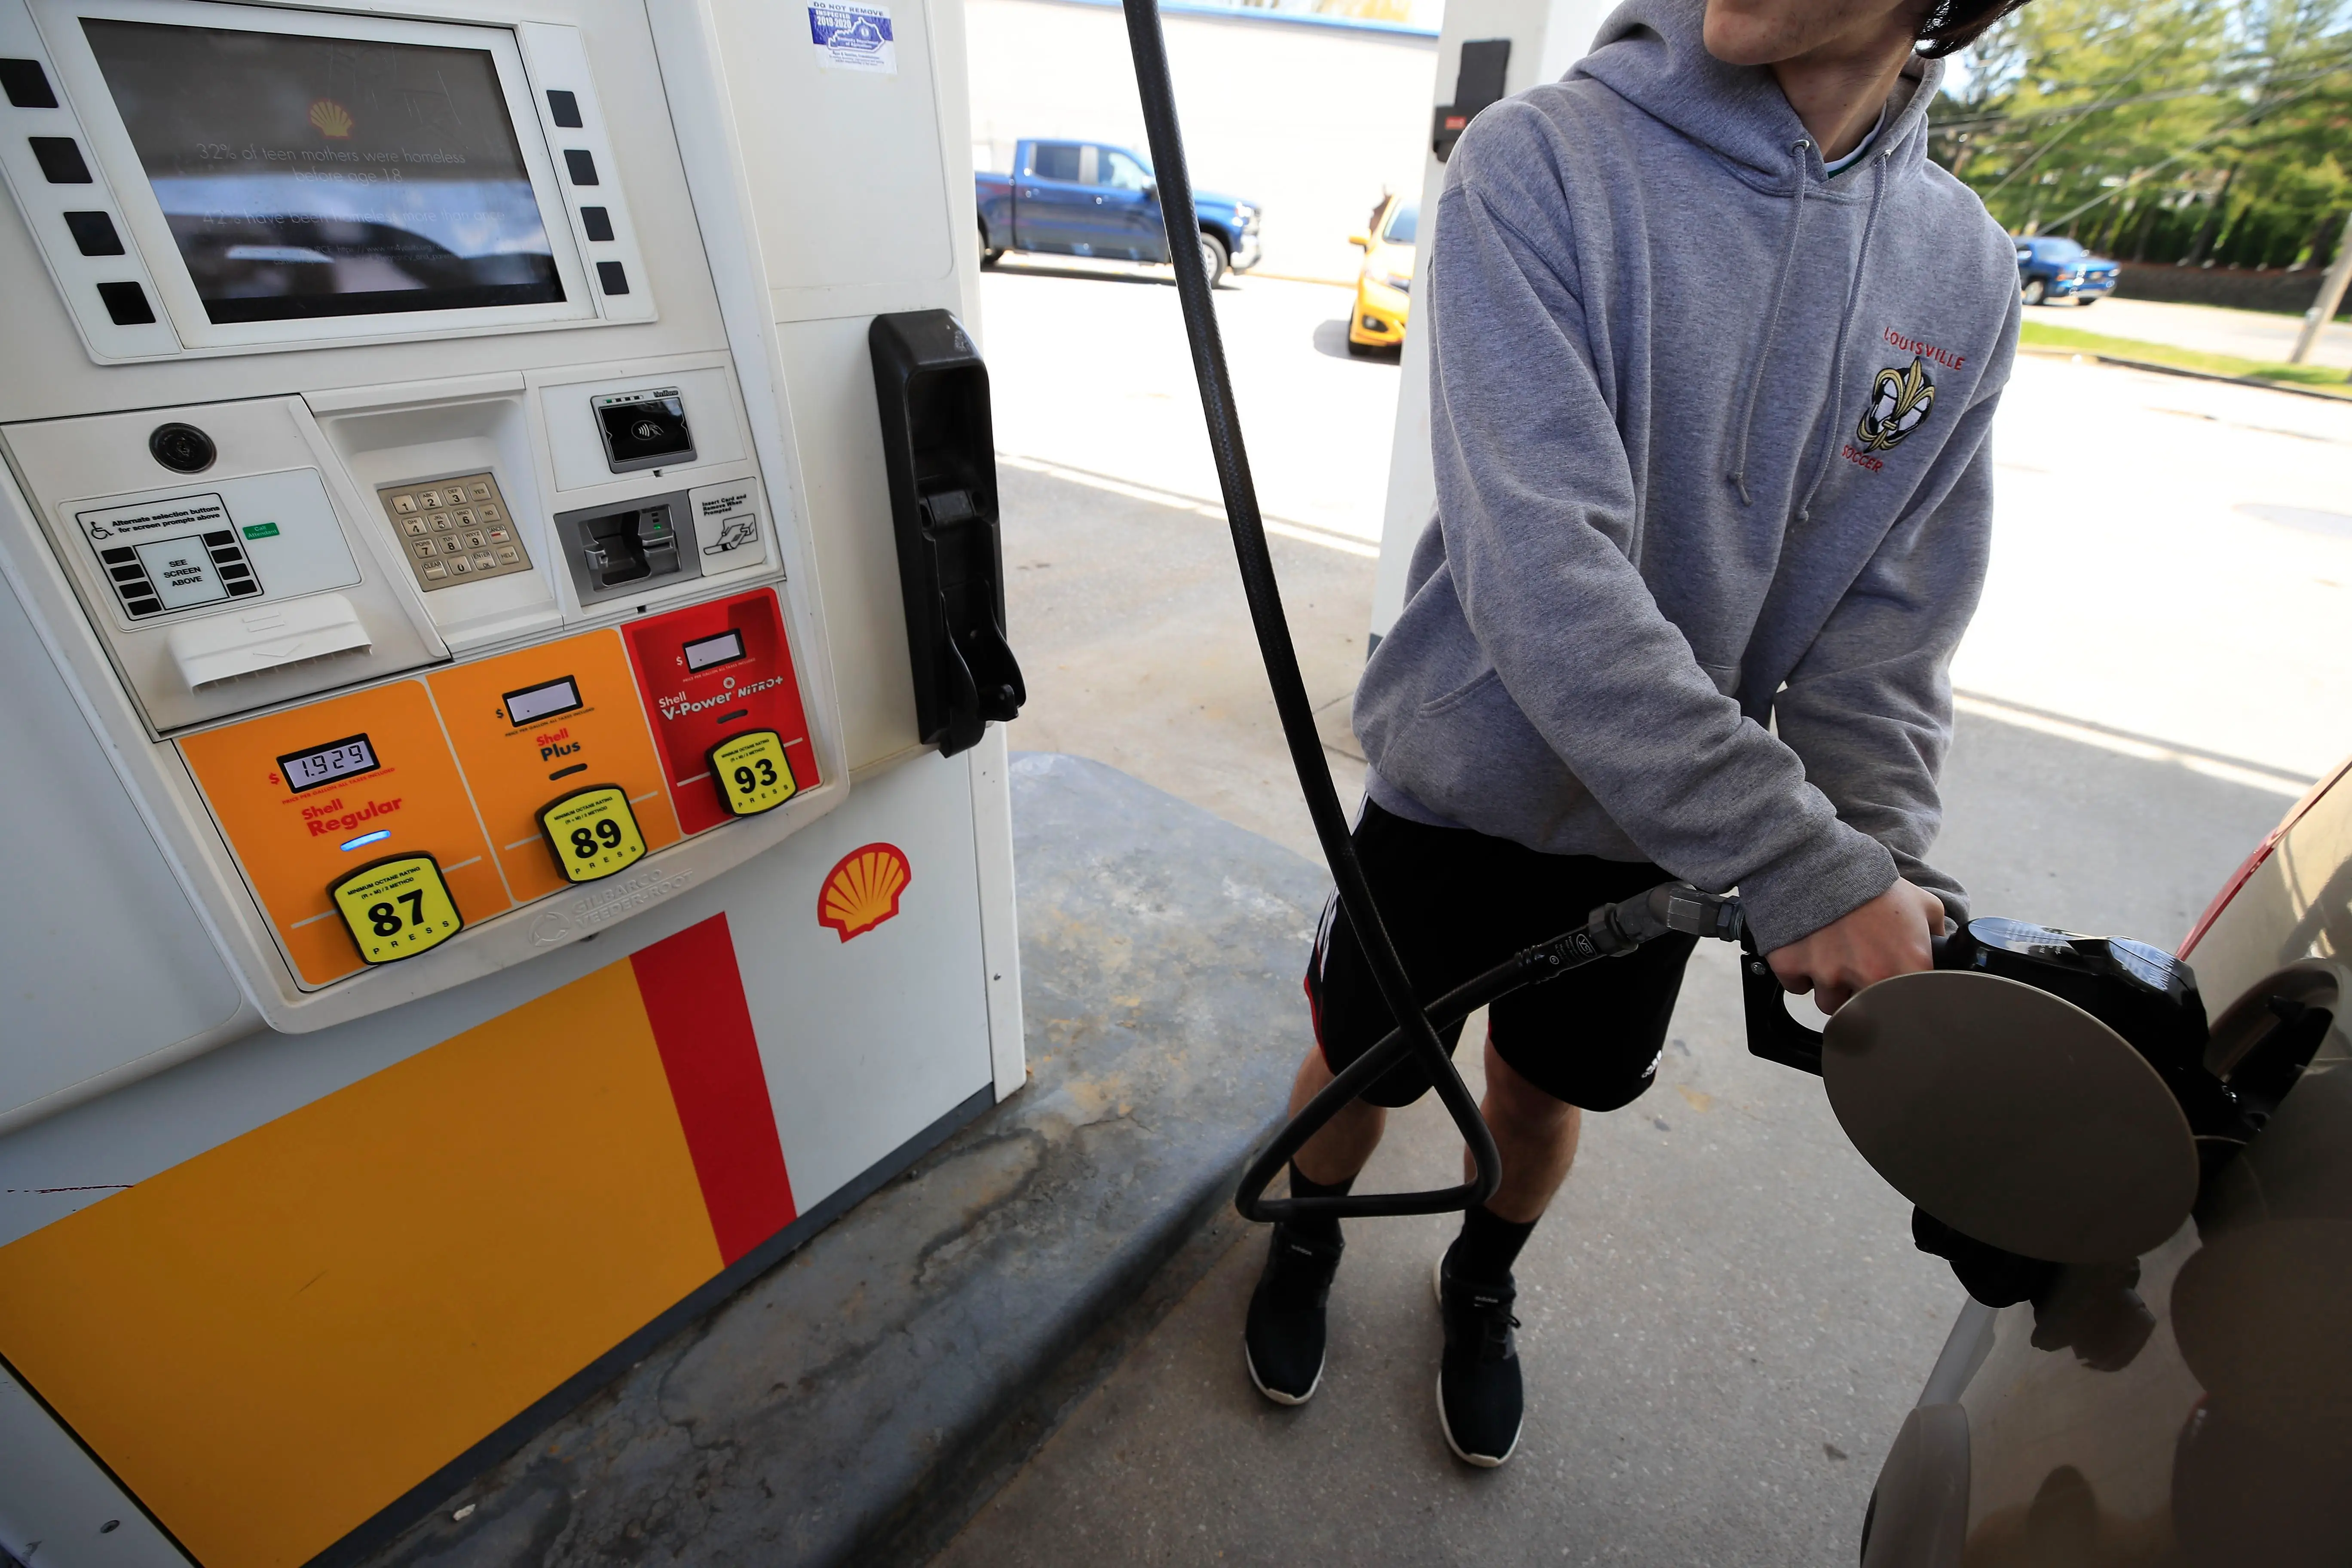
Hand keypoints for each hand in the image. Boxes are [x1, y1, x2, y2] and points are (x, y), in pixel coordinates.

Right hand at [1765, 878, 1943, 1013]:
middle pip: (1865, 1013)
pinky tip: (1809, 950)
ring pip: (1829, 1003)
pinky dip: (1800, 972)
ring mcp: (1827, 974)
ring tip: (1833, 958)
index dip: (1899, 1003)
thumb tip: (1943, 953)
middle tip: (1861, 970)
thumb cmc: (1875, 884)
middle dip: (1863, 997)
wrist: (1823, 860)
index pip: (1909, 1009)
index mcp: (1905, 967)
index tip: (1894, 994)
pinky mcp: (1791, 966)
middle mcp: (1867, 978)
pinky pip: (1796, 985)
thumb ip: (1939, 935)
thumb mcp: (1923, 904)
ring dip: (1831, 988)